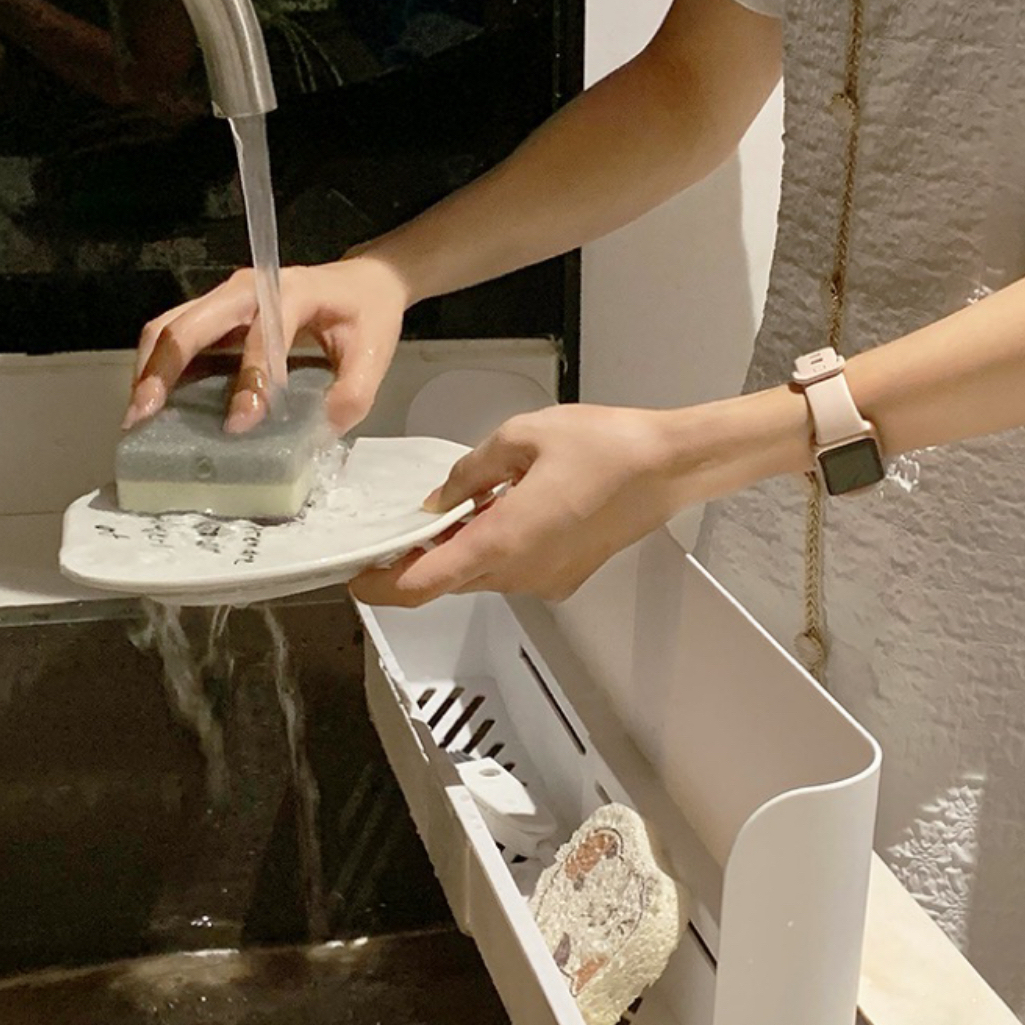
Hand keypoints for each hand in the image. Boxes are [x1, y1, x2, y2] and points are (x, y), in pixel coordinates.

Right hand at [125, 252, 409, 433]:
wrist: (364, 284)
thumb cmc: (368, 316)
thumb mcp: (375, 356)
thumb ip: (351, 394)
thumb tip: (319, 431)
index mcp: (292, 292)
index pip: (262, 337)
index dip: (250, 382)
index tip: (239, 425)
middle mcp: (249, 288)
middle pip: (191, 323)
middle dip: (164, 369)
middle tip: (144, 416)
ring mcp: (227, 298)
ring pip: (172, 325)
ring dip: (150, 367)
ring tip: (138, 414)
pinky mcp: (218, 313)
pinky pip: (177, 334)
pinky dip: (159, 365)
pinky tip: (153, 400)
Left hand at [348, 404, 686, 605]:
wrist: (668, 468)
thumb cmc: (603, 446)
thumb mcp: (520, 438)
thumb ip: (469, 473)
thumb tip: (439, 501)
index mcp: (501, 542)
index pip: (421, 584)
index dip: (381, 586)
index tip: (356, 576)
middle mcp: (519, 574)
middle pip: (448, 580)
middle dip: (421, 557)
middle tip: (409, 522)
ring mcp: (544, 581)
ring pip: (481, 576)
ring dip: (460, 549)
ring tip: (468, 503)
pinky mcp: (564, 578)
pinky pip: (513, 572)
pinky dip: (495, 549)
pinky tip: (507, 511)